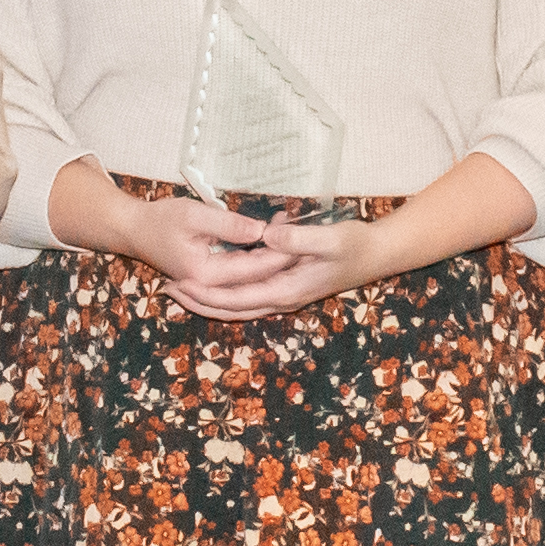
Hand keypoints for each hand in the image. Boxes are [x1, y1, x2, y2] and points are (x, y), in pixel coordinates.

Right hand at [105, 191, 323, 321]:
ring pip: (249, 282)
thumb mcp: (194, 215)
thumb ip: (229, 225)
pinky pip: (239, 278)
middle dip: (281, 262)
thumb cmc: (160, 219)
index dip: (279, 255)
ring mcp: (208, 286)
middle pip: (254, 279)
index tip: (303, 241)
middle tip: (309, 246)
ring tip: (297, 246)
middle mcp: (208, 286)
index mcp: (204, 275)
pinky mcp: (209, 279)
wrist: (132, 230)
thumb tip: (262, 232)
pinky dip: (257, 266)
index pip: (252, 269)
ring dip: (271, 265)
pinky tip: (275, 252)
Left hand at [155, 206, 414, 320]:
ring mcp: (285, 296)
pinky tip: (213, 285)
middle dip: (198, 302)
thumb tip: (266, 236)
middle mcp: (282, 299)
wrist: (378, 256)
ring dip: (208, 302)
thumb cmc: (356, 245)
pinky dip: (226, 295)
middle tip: (166, 289)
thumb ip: (297, 238)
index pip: (237, 298)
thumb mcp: (329, 237)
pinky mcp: (287, 288)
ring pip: (239, 307)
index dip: (206, 292)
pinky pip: (249, 298)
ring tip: (179, 290)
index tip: (179, 281)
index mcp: (287, 289)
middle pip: (232, 309)